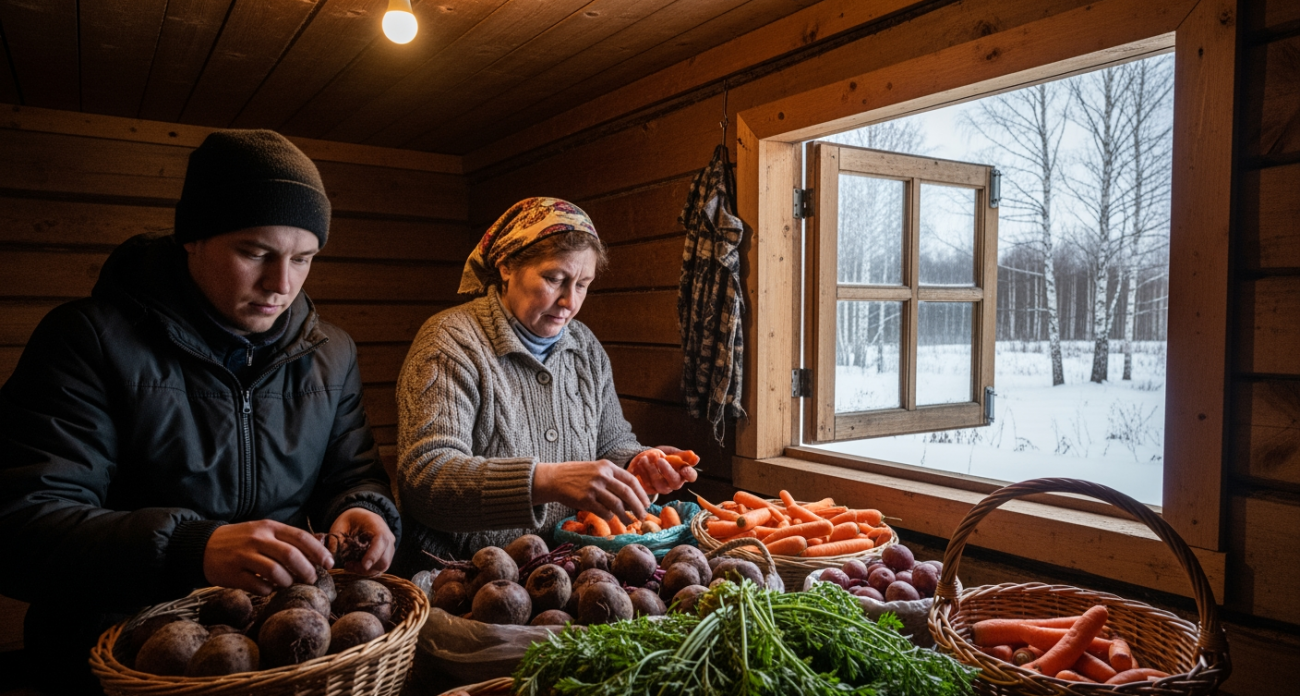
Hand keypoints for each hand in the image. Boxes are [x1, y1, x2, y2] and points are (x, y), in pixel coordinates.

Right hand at [203, 520, 331, 594]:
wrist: (203, 546)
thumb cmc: (242, 540)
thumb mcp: (264, 531)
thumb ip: (288, 539)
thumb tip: (320, 545)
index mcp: (269, 527)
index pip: (300, 537)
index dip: (318, 551)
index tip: (329, 563)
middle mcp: (257, 539)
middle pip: (290, 555)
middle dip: (307, 569)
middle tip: (312, 578)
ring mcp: (243, 556)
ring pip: (275, 571)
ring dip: (287, 581)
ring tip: (288, 583)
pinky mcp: (232, 573)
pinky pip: (258, 585)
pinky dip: (268, 590)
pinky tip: (269, 588)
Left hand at [329, 507, 395, 575]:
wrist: (361, 516)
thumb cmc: (351, 520)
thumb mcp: (340, 525)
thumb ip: (335, 541)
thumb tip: (330, 560)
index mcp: (378, 526)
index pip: (381, 541)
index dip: (374, 555)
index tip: (364, 565)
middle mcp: (388, 538)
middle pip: (384, 559)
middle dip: (367, 568)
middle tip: (348, 566)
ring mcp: (389, 548)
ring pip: (382, 566)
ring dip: (366, 571)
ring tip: (350, 566)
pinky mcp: (386, 556)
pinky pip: (380, 568)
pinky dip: (368, 571)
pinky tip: (356, 567)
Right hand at [534, 459, 648, 523]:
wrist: (554, 478)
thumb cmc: (577, 475)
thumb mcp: (596, 469)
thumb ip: (612, 478)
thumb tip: (632, 496)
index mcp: (607, 466)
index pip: (630, 480)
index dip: (641, 493)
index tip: (646, 503)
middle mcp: (602, 475)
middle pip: (627, 493)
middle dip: (637, 506)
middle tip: (642, 515)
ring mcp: (593, 488)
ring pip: (617, 505)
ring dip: (625, 516)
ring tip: (629, 522)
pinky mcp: (585, 500)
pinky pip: (604, 512)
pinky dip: (610, 517)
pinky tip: (611, 518)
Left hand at [628, 446, 698, 495]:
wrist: (646, 458)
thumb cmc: (663, 456)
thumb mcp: (673, 453)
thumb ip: (683, 455)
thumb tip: (696, 458)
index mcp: (683, 473)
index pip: (691, 476)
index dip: (689, 474)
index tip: (684, 468)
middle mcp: (674, 483)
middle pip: (675, 482)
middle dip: (667, 471)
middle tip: (660, 460)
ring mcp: (662, 488)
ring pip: (659, 484)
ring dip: (651, 470)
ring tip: (645, 458)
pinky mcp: (651, 490)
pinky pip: (647, 484)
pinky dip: (643, 473)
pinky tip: (640, 463)